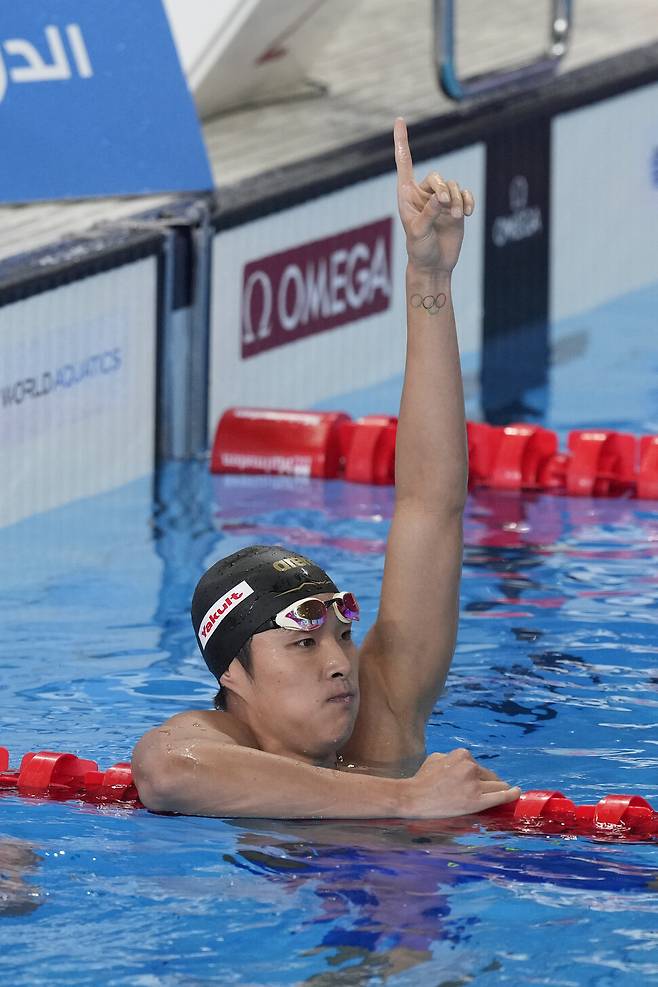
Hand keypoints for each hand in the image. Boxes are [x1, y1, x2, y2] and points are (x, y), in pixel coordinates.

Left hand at [394, 117, 474, 275]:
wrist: (435, 265)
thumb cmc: (419, 250)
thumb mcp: (418, 233)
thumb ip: (428, 213)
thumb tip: (441, 199)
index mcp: (406, 195)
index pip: (404, 163)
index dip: (402, 142)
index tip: (399, 120)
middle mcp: (423, 194)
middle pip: (437, 177)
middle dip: (444, 188)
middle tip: (446, 205)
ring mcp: (441, 201)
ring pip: (453, 186)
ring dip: (457, 200)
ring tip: (456, 217)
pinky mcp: (455, 208)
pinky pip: (465, 195)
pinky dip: (468, 201)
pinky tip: (468, 213)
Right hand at [402, 748, 520, 817]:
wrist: (413, 797)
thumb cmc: (422, 779)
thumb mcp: (437, 758)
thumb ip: (453, 758)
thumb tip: (465, 762)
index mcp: (462, 755)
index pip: (480, 766)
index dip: (479, 777)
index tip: (476, 785)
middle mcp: (470, 767)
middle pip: (491, 776)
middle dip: (489, 784)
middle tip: (481, 794)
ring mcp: (474, 785)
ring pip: (498, 786)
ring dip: (497, 791)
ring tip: (495, 797)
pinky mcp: (476, 801)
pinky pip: (501, 796)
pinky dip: (511, 794)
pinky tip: (517, 792)